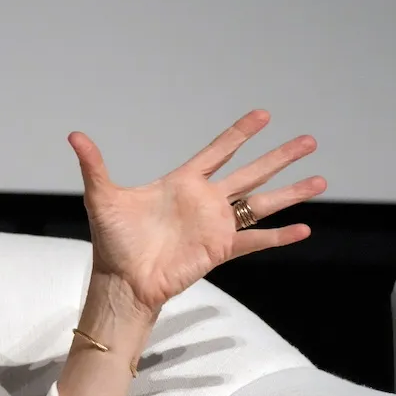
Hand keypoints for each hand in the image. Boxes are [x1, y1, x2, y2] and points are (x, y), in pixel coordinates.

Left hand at [68, 109, 326, 316]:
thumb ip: (94, 165)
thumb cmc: (112, 240)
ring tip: (321, 179)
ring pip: (262, 203)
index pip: (218, 151)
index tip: (264, 115)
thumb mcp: (103, 197)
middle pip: (251, 172)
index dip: (240, 134)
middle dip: (279, 157)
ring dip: (291, 192)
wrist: (122, 280)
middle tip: (309, 140)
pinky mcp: (220, 250)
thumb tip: (74, 135)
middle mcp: (205, 201)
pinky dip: (279, 236)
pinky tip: (305, 228)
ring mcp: (216, 225)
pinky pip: (256, 240)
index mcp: (182, 183)